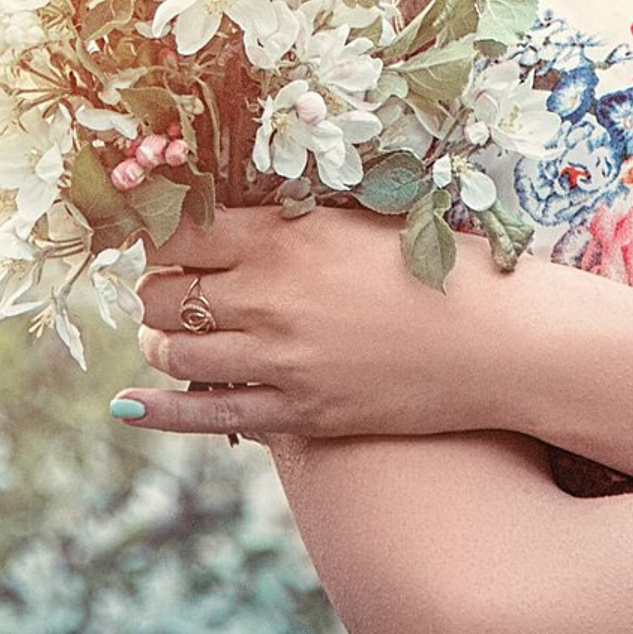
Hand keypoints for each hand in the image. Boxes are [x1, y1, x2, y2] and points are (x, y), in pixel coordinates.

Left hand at [107, 199, 527, 441]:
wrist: (499, 340)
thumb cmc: (436, 264)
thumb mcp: (354, 220)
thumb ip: (284, 221)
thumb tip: (218, 218)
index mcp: (282, 235)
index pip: (177, 233)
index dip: (159, 238)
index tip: (165, 243)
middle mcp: (269, 296)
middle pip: (164, 294)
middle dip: (156, 293)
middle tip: (167, 292)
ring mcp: (280, 360)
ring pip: (174, 353)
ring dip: (160, 344)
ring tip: (169, 337)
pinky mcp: (298, 413)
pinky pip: (204, 415)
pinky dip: (160, 409)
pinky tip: (133, 403)